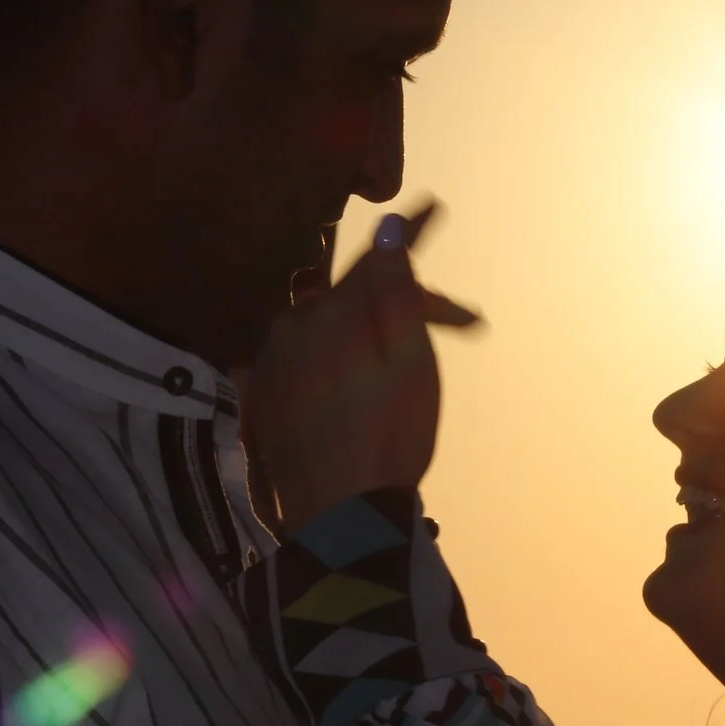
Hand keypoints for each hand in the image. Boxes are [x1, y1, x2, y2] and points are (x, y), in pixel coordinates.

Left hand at [246, 205, 481, 533]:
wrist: (339, 520)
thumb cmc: (389, 441)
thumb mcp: (410, 362)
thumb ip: (396, 291)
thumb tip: (387, 227)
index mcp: (331, 314)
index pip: (375, 259)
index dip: (410, 235)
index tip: (435, 205)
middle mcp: (291, 327)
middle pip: (353, 297)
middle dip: (405, 302)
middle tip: (462, 323)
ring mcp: (271, 363)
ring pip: (328, 327)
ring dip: (370, 332)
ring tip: (411, 360)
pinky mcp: (262, 396)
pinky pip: (305, 356)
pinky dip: (336, 358)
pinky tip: (359, 376)